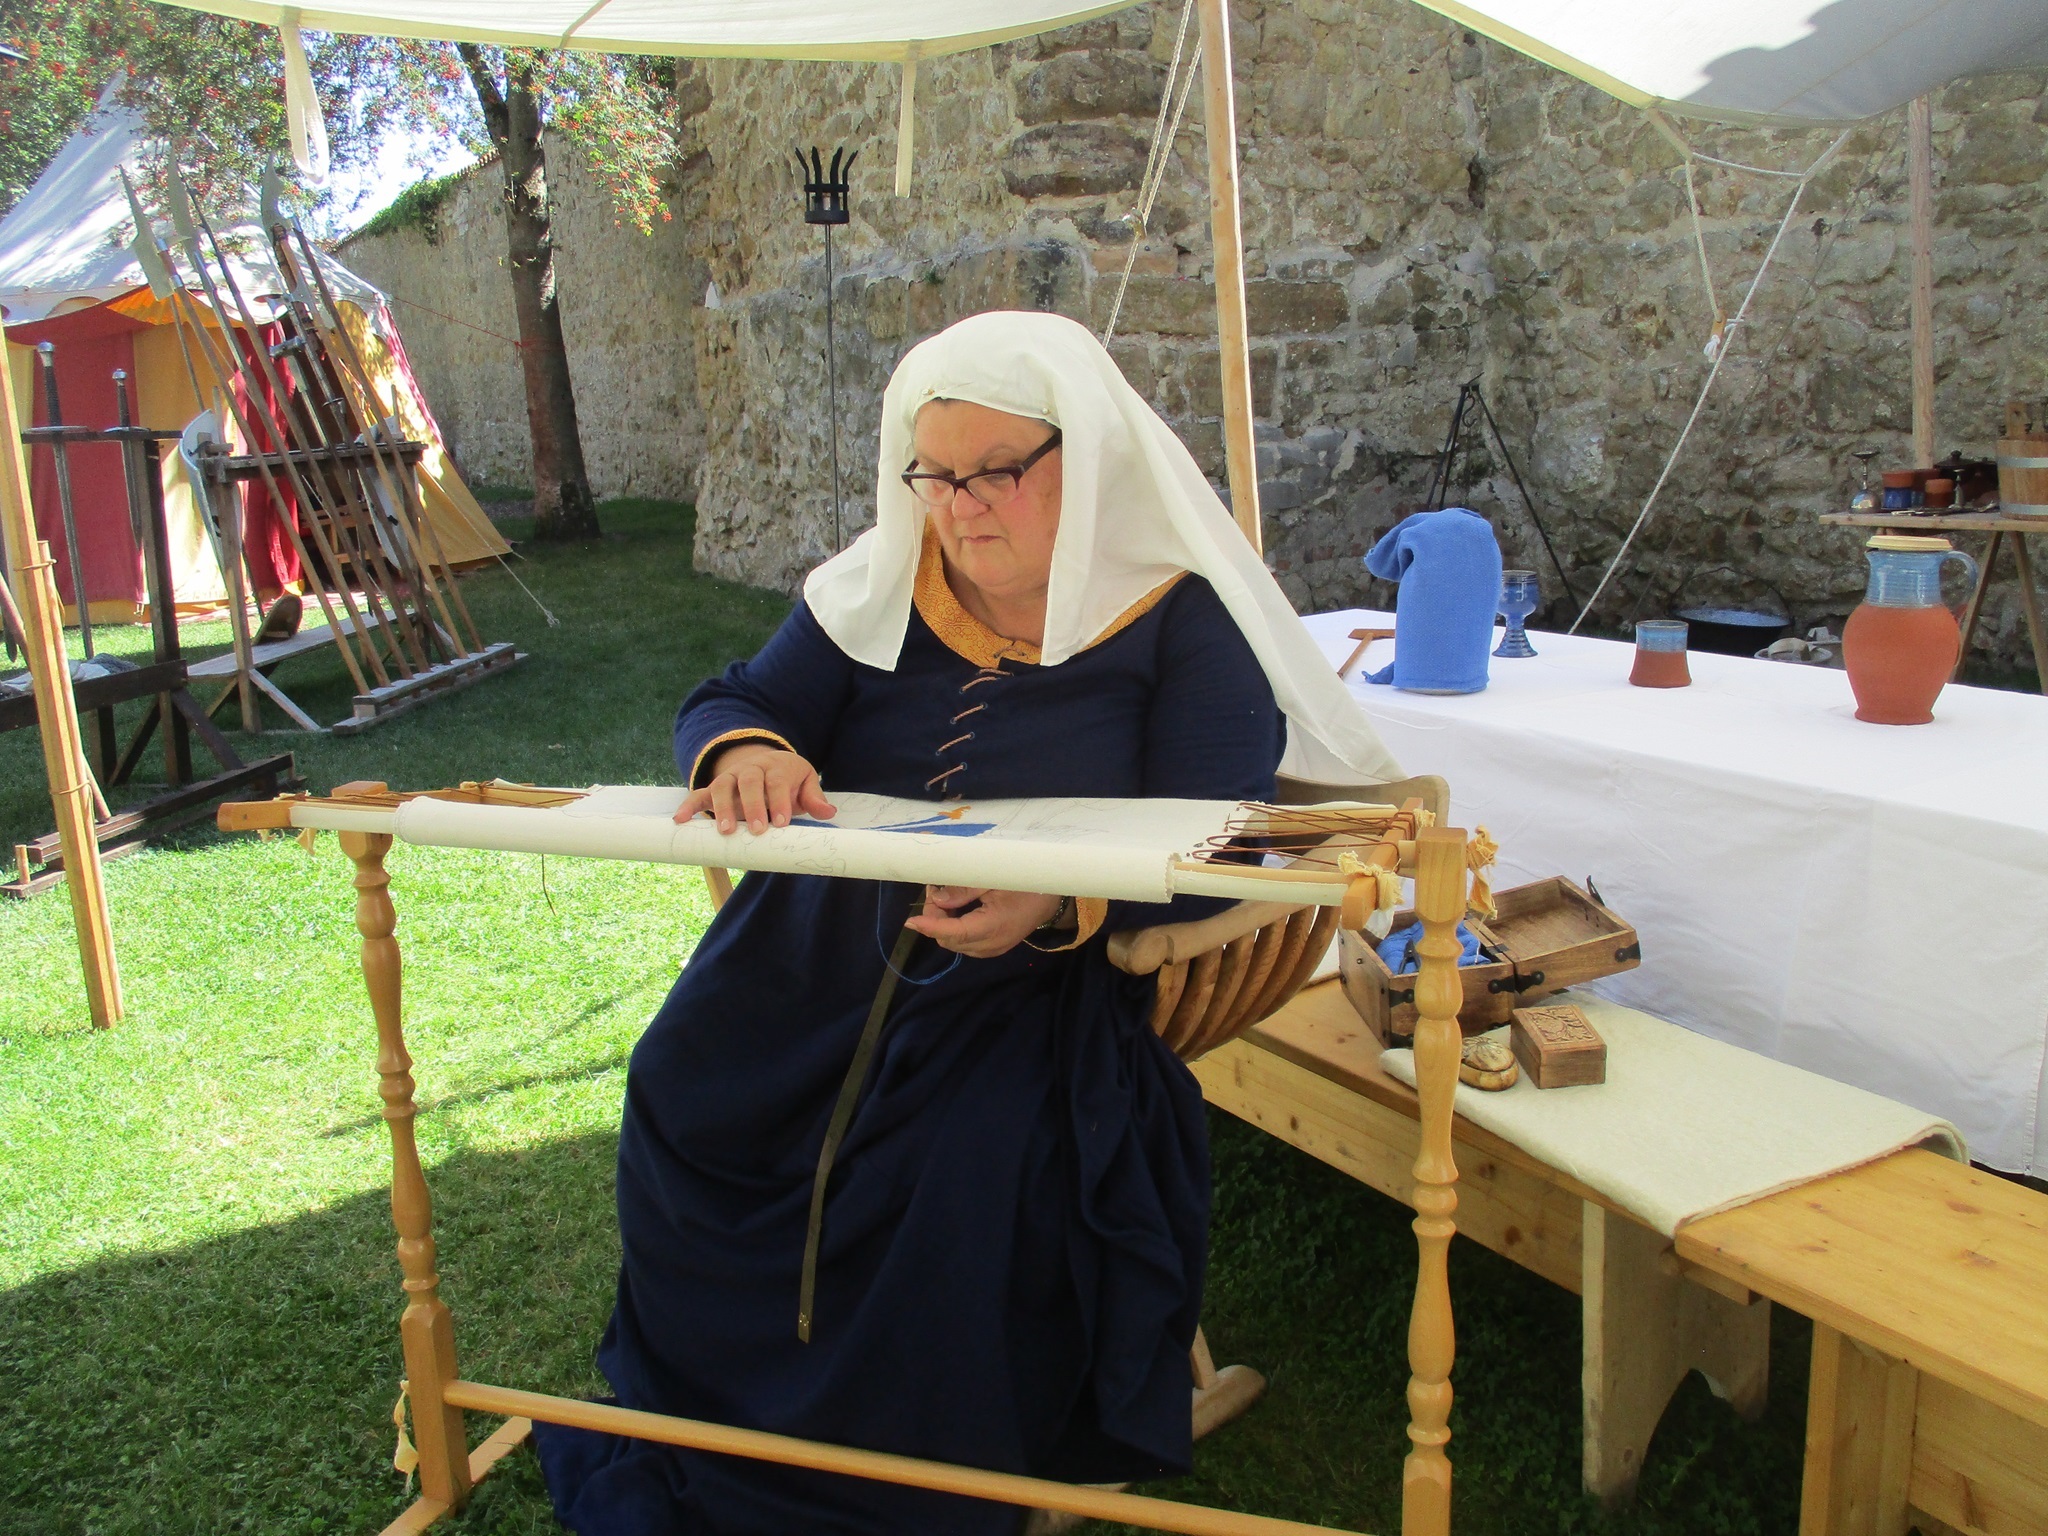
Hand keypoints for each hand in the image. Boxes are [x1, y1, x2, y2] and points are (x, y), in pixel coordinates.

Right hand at [675, 743, 835, 833]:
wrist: (766, 763)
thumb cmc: (789, 780)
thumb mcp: (805, 783)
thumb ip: (814, 798)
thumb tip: (829, 812)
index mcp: (776, 767)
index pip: (777, 781)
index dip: (780, 801)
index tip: (782, 823)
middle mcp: (751, 769)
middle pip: (749, 781)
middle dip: (753, 805)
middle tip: (758, 829)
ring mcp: (731, 777)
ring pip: (723, 786)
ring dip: (722, 808)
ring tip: (725, 831)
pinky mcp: (715, 787)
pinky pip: (699, 793)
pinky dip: (688, 805)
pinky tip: (680, 820)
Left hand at [904, 885, 1062, 958]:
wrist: (1049, 900)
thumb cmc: (1023, 884)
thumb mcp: (993, 880)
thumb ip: (963, 891)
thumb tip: (936, 898)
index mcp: (993, 926)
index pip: (953, 932)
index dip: (930, 926)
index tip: (911, 920)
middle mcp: (991, 944)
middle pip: (949, 940)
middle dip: (935, 920)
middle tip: (935, 892)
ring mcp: (993, 949)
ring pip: (955, 943)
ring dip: (944, 925)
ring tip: (945, 898)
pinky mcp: (993, 948)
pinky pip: (965, 943)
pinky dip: (954, 929)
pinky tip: (957, 910)